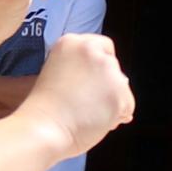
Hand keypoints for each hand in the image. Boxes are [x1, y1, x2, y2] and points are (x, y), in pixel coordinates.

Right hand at [19, 32, 132, 158]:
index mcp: (70, 42)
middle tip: (86, 102)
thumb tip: (111, 81)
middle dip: (106, 85)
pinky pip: (127, 106)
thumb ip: (80, 69)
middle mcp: (91, 50)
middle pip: (113, 66)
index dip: (99, 66)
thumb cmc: (44, 110)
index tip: (91, 81)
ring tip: (88, 114)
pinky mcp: (120, 92)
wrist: (44, 128)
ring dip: (111, 101)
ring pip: (122, 87)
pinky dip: (117, 116)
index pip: (102, 46)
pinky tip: (96, 121)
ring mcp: (107, 70)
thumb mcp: (56, 73)